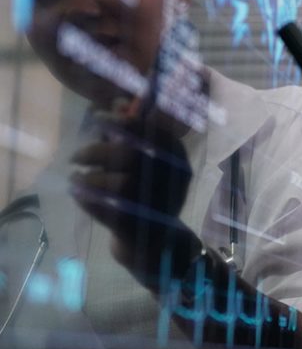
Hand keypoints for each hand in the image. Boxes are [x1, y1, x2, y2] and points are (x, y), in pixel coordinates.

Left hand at [69, 109, 193, 267]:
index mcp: (177, 159)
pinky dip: (87, 200)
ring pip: (119, 185)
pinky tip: (77, 195)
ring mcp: (157, 206)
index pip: (152, 131)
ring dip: (89, 179)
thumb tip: (114, 104)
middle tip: (76, 156)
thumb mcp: (146, 162)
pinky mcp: (138, 228)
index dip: (122, 120)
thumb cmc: (146, 195)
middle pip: (131, 157)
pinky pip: (107, 211)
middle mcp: (173, 181)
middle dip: (97, 152)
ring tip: (76, 178)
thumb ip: (131, 135)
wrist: (155, 244)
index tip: (99, 117)